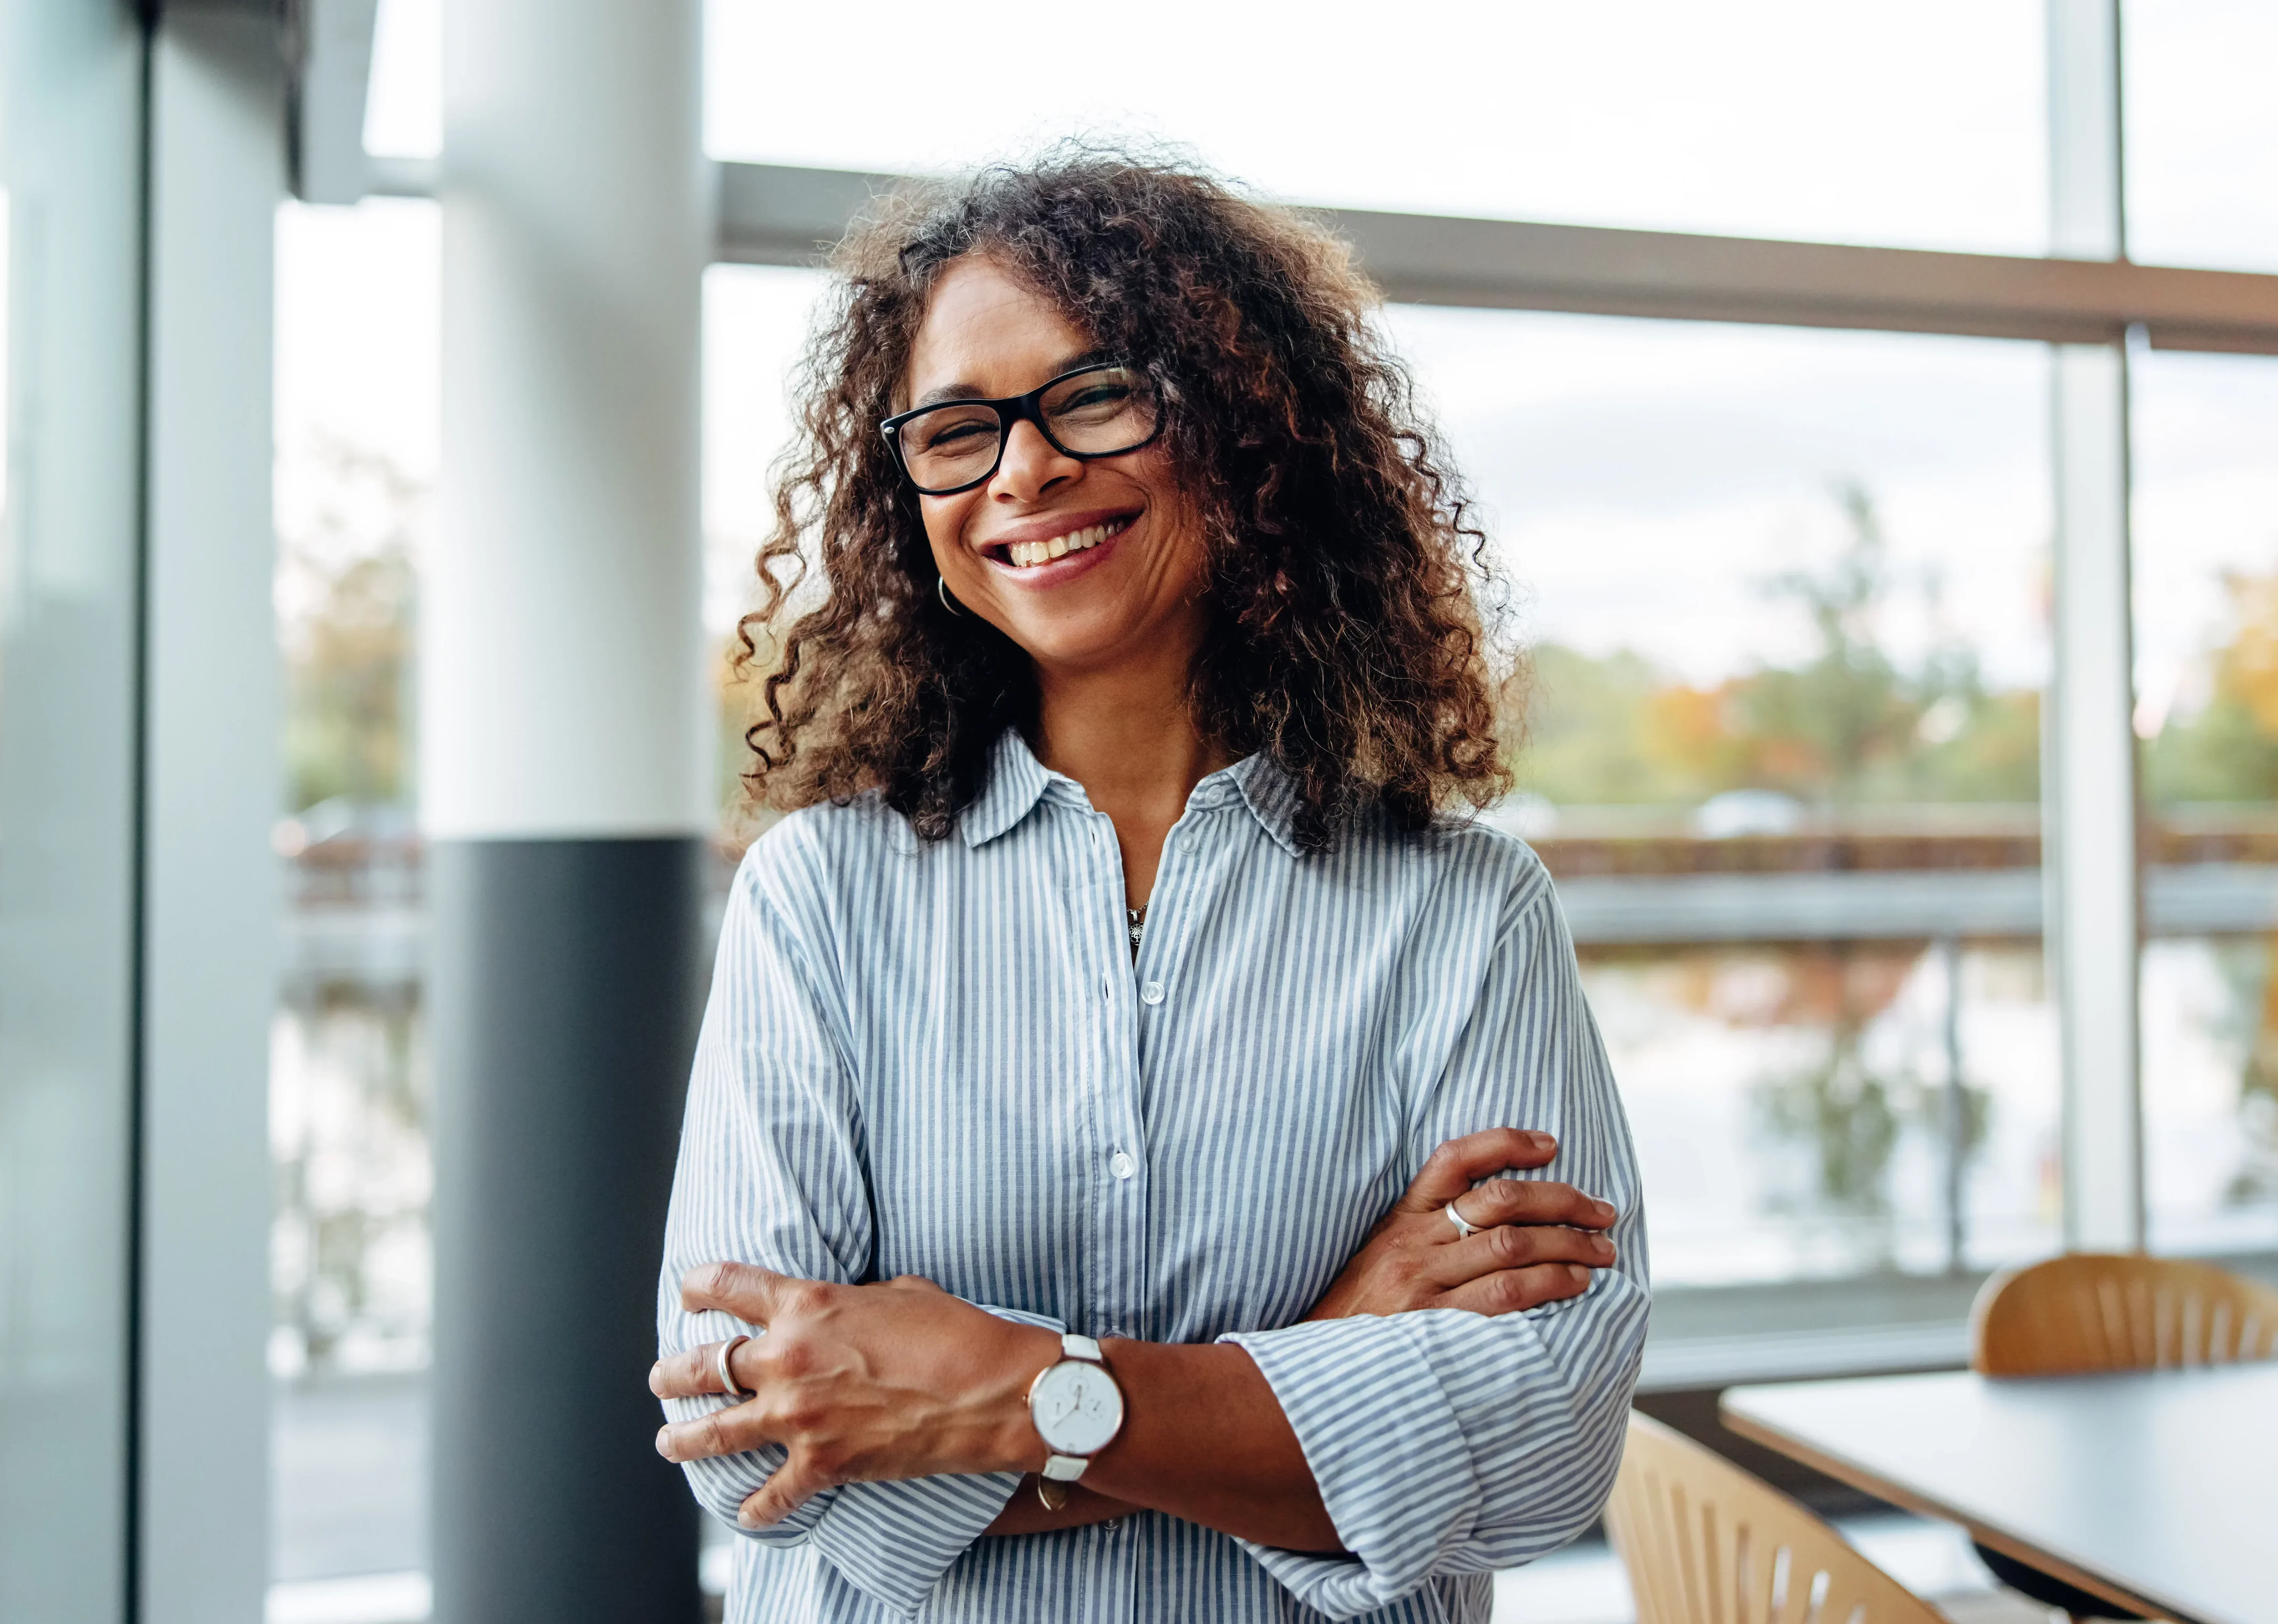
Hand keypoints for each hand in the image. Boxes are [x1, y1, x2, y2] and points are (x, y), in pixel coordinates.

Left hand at [649, 1263, 1058, 1525]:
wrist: (991, 1391)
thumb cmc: (955, 1332)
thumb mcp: (899, 1291)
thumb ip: (855, 1299)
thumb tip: (849, 1307)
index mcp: (807, 1304)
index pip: (728, 1285)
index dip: (698, 1287)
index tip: (687, 1293)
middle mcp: (788, 1358)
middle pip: (702, 1363)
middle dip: (672, 1372)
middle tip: (662, 1376)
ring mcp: (799, 1417)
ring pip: (713, 1431)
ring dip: (682, 1438)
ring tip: (668, 1441)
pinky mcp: (822, 1464)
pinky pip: (770, 1496)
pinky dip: (756, 1508)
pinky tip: (745, 1512)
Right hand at [1304, 1128, 1616, 1321]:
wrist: (1317, 1369)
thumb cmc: (1361, 1313)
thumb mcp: (1384, 1256)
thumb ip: (1430, 1232)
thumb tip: (1505, 1215)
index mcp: (1401, 1218)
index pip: (1455, 1159)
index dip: (1506, 1143)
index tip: (1551, 1145)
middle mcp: (1413, 1243)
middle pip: (1499, 1200)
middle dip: (1562, 1201)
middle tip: (1603, 1214)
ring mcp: (1422, 1282)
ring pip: (1510, 1245)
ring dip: (1567, 1245)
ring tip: (1600, 1253)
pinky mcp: (1434, 1324)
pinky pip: (1503, 1295)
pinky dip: (1547, 1284)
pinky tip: (1573, 1285)